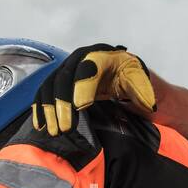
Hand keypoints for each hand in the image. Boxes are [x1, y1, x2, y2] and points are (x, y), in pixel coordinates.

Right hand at [31, 44, 156, 135]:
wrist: (128, 82)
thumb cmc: (136, 83)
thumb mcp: (143, 84)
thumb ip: (143, 90)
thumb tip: (147, 104)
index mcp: (104, 56)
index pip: (89, 67)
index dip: (82, 86)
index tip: (81, 107)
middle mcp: (81, 58)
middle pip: (65, 77)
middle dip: (62, 103)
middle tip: (65, 128)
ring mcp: (68, 70)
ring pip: (51, 85)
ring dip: (49, 109)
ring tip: (54, 131)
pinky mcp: (60, 82)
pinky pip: (45, 92)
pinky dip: (41, 108)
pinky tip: (41, 125)